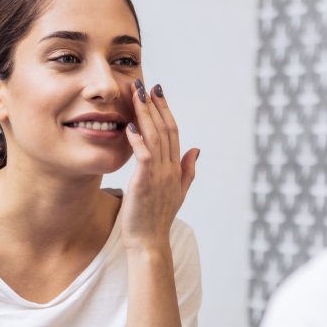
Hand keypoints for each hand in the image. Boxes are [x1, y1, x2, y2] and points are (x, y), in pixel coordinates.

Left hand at [122, 80, 199, 251]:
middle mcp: (170, 169)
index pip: (173, 132)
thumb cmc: (157, 218)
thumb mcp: (177, 192)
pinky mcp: (145, 183)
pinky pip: (144, 156)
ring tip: (137, 95)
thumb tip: (197, 149)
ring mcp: (159, 175)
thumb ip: (187, 170)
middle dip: (156, 105)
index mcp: (175, 168)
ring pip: (155, 137)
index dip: (166, 111)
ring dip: (145, 114)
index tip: (158, 92)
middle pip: (166, 130)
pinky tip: (130, 125)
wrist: (149, 242)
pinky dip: (138, 139)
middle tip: (147, 84)